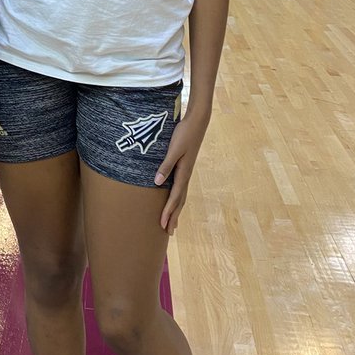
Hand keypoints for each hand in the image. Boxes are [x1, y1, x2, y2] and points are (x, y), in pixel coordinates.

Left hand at [154, 116, 206, 233]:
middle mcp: (186, 175)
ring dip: (176, 210)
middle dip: (174, 217)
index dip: (168, 212)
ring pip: (181, 195)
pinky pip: (180, 187)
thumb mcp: (174, 149)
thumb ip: (166, 165)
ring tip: (173, 222)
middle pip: (179, 201)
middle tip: (168, 232)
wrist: (197, 122)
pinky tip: (173, 200)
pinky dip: (177, 198)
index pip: (175, 197)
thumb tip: (157, 183)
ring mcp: (186, 171)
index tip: (162, 225)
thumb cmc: (184, 134)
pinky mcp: (185, 166)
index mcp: (183, 173)